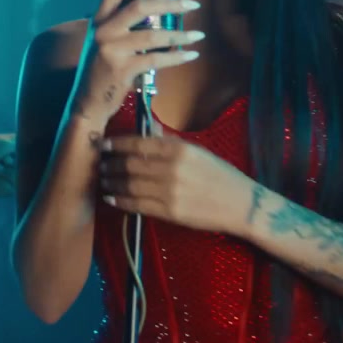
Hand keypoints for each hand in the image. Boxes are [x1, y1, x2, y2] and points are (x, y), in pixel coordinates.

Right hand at [67, 0, 204, 125]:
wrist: (86, 104)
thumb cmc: (101, 73)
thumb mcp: (104, 44)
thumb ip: (121, 27)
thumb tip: (152, 13)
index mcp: (98, 21)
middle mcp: (102, 31)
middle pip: (140, 6)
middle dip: (170, 3)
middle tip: (192, 4)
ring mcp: (111, 50)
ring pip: (153, 35)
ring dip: (179, 35)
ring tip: (198, 36)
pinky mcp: (121, 69)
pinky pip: (156, 59)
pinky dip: (176, 57)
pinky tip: (190, 55)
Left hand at [98, 135, 256, 235]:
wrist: (241, 204)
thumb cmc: (220, 175)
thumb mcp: (197, 152)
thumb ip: (170, 142)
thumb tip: (149, 130)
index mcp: (179, 149)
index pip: (138, 144)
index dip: (116, 144)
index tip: (104, 145)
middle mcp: (172, 168)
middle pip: (130, 165)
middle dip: (111, 165)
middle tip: (101, 165)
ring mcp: (170, 191)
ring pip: (130, 185)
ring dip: (112, 184)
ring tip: (103, 182)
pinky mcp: (170, 212)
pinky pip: (138, 205)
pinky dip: (121, 201)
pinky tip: (112, 199)